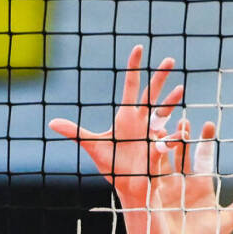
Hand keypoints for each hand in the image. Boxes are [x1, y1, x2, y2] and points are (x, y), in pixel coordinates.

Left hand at [49, 44, 182, 209]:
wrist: (124, 186)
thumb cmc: (112, 165)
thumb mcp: (92, 146)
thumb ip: (74, 132)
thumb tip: (52, 122)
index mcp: (126, 116)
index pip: (131, 86)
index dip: (134, 67)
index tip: (138, 48)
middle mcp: (142, 121)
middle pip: (152, 94)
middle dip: (160, 78)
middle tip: (170, 59)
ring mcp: (152, 134)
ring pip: (164, 113)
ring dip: (171, 102)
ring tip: (181, 88)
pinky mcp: (157, 151)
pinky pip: (166, 142)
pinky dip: (171, 138)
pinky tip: (177, 134)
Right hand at [151, 119, 232, 233]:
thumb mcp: (226, 222)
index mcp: (202, 185)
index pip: (203, 157)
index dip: (205, 141)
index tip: (207, 125)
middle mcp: (183, 184)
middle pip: (182, 154)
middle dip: (182, 138)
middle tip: (183, 124)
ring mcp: (167, 189)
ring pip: (164, 161)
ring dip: (163, 146)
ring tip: (162, 131)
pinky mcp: (153, 197)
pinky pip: (149, 176)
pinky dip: (147, 162)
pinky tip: (146, 150)